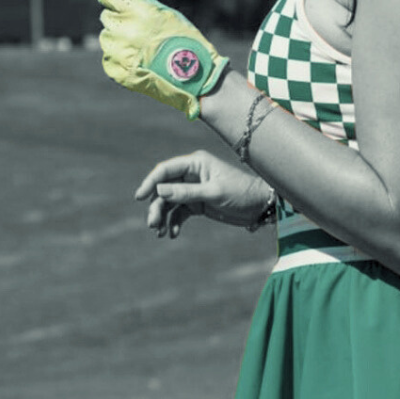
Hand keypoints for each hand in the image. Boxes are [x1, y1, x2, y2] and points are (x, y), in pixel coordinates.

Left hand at [97, 0, 228, 119]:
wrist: (191, 77)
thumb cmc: (183, 39)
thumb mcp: (166, 13)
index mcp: (137, 12)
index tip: (117, 1)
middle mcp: (124, 31)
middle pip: (106, 16)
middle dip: (120, 19)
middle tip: (139, 30)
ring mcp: (118, 52)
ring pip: (106, 38)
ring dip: (118, 39)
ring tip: (140, 48)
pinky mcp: (116, 71)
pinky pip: (109, 57)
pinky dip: (119, 58)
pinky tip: (138, 61)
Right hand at [135, 150, 275, 237]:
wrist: (260, 207)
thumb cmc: (240, 193)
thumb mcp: (213, 193)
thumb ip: (186, 192)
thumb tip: (159, 190)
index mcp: (195, 164)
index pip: (165, 170)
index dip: (150, 182)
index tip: (139, 197)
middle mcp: (191, 175)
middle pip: (164, 189)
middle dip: (156, 207)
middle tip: (152, 224)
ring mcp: (193, 190)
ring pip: (169, 203)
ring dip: (162, 217)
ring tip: (159, 233)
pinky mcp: (197, 204)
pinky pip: (179, 213)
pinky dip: (174, 223)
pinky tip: (172, 234)